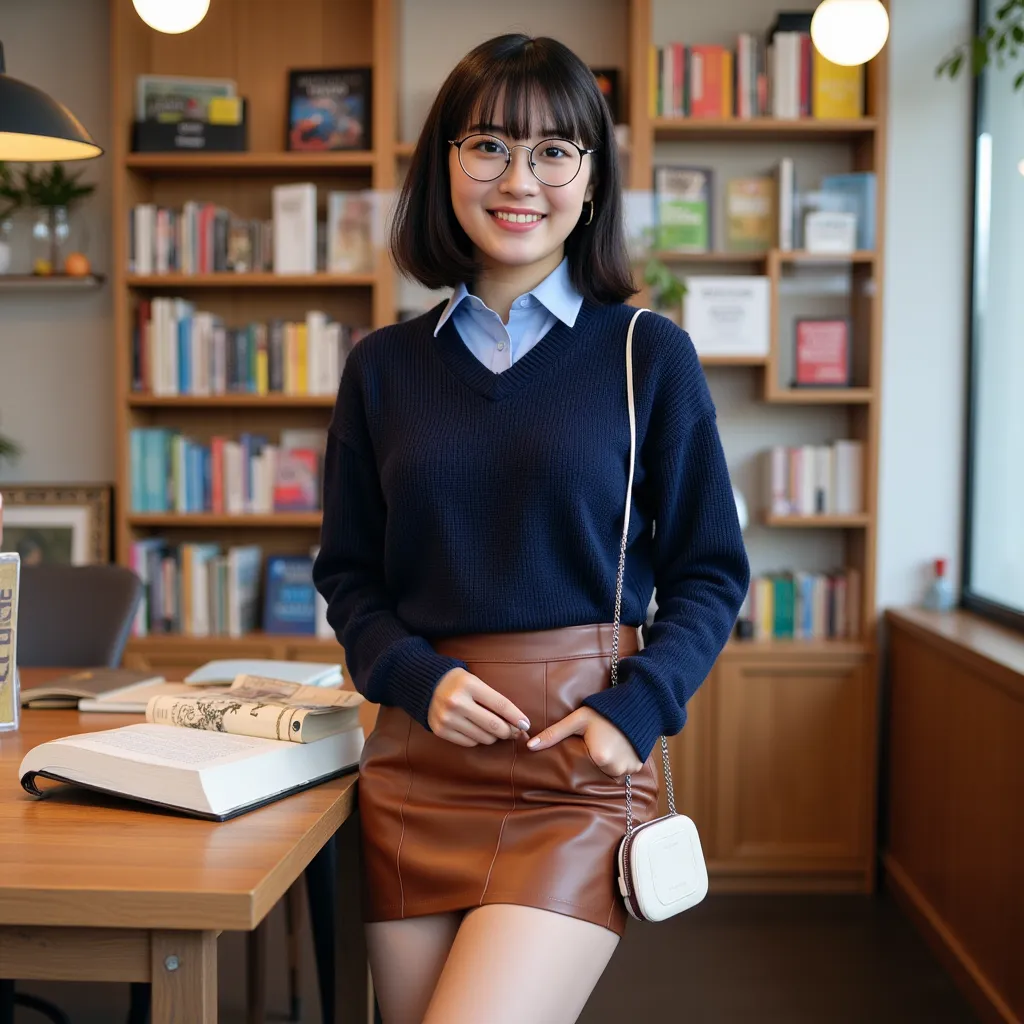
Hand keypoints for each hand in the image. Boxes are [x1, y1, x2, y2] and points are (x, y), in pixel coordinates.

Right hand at [428, 668, 530, 747]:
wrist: (426, 684)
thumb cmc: (459, 683)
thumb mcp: (476, 681)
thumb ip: (494, 700)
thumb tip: (519, 723)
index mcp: (469, 684)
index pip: (501, 704)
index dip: (517, 717)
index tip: (526, 724)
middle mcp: (457, 702)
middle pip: (494, 725)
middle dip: (509, 731)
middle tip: (514, 732)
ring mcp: (447, 718)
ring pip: (483, 737)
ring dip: (494, 736)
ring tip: (494, 730)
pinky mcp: (440, 730)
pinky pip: (469, 743)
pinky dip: (478, 739)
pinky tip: (477, 730)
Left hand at [526, 707, 643, 777]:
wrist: (637, 704)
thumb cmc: (604, 711)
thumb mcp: (577, 720)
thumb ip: (554, 734)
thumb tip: (529, 746)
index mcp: (600, 758)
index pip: (582, 766)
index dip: (583, 753)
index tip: (586, 742)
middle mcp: (616, 768)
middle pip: (596, 769)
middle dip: (595, 757)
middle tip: (598, 740)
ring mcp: (629, 768)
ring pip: (609, 771)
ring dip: (608, 760)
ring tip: (609, 742)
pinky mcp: (639, 766)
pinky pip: (624, 769)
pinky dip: (621, 760)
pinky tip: (620, 745)